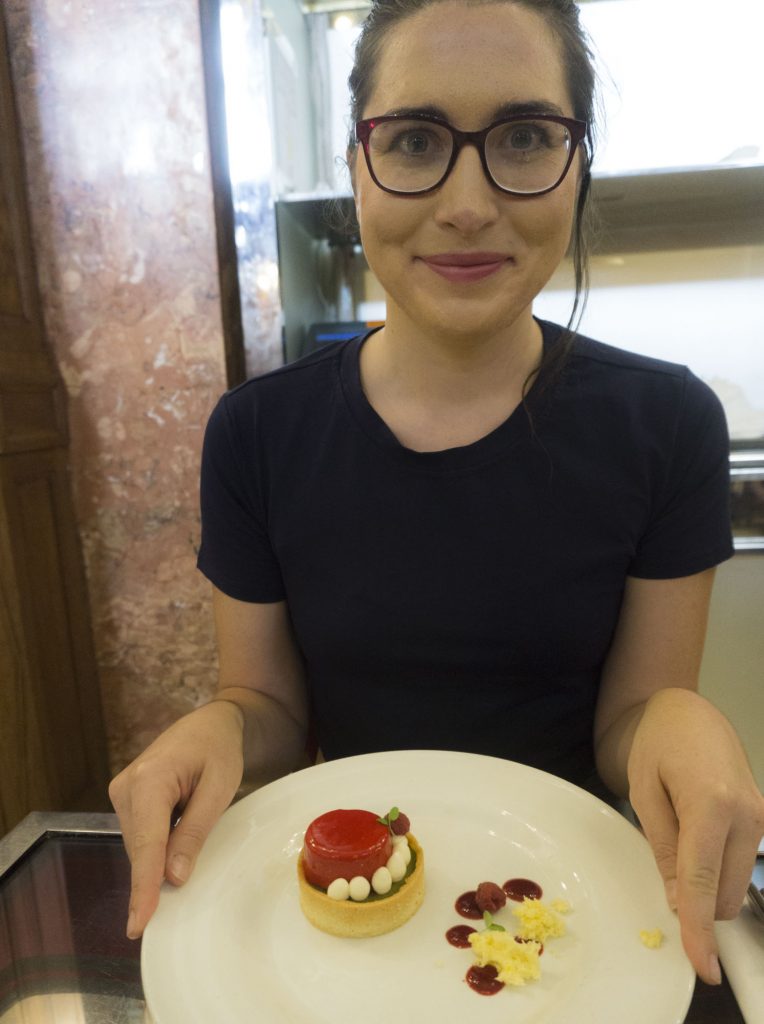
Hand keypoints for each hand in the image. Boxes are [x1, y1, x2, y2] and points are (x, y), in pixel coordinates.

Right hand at [109, 699, 244, 938]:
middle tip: (186, 881)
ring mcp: (122, 792)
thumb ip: (195, 832)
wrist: (210, 723)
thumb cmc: (219, 749)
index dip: (144, 887)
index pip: (147, 844)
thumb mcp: (219, 789)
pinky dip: (157, 847)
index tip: (138, 924)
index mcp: (150, 780)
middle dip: (158, 873)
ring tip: (190, 833)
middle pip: (141, 849)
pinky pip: (141, 836)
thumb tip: (174, 878)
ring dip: (160, 857)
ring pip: (139, 846)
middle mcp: (126, 786)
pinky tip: (175, 840)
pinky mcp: (126, 798)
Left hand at [627, 688, 763, 983]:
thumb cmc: (659, 744)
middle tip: (665, 857)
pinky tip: (700, 836)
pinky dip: (719, 867)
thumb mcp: (645, 793)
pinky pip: (742, 864)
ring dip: (707, 882)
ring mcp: (762, 818)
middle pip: (724, 894)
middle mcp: (747, 815)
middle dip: (694, 900)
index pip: (703, 883)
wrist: (690, 713)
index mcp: (711, 804)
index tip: (702, 966)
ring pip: (735, 885)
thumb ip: (665, 850)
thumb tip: (680, 903)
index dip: (698, 929)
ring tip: (681, 832)